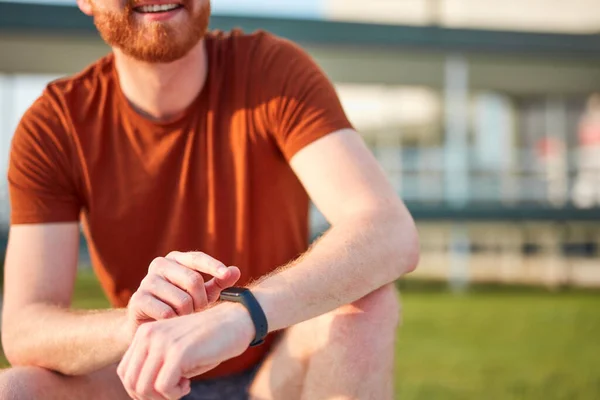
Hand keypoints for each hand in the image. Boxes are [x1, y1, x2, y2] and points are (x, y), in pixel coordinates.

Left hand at [118, 302, 254, 399]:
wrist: (236, 320)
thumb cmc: (209, 340)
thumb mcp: (176, 351)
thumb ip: (156, 366)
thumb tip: (140, 393)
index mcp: (145, 333)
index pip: (125, 371)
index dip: (140, 389)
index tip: (164, 388)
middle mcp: (149, 335)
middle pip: (131, 382)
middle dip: (150, 396)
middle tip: (173, 391)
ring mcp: (163, 342)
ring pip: (144, 387)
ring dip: (163, 397)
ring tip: (181, 387)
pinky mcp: (178, 352)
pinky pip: (163, 387)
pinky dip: (175, 394)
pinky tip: (188, 384)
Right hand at [126, 251, 240, 337]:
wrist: (149, 328)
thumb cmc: (180, 307)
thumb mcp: (202, 294)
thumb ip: (219, 282)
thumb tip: (236, 271)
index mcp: (175, 259)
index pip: (197, 258)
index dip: (213, 265)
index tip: (226, 274)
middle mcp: (159, 265)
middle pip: (193, 280)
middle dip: (201, 301)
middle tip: (199, 311)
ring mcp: (146, 281)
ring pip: (182, 300)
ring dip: (188, 314)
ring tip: (184, 318)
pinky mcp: (137, 300)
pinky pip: (167, 313)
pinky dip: (174, 322)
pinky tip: (171, 324)